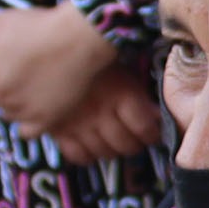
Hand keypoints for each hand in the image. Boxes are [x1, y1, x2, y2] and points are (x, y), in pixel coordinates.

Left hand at [0, 3, 118, 135]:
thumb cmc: (36, 26)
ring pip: (7, 114)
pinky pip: (26, 132)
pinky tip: (35, 105)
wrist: (78, 38)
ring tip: (32, 81)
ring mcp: (23, 112)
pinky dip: (27, 122)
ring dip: (13, 102)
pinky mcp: (45, 120)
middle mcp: (1, 98)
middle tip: (18, 68)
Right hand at [50, 57, 165, 165]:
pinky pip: (78, 155)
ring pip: (103, 152)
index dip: (151, 134)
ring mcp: (78, 123)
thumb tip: (156, 117)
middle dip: (134, 144)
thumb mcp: (122, 70)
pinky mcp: (57, 130)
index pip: (144, 128)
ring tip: (113, 142)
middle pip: (125, 144)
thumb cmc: (94, 59)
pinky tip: (91, 146)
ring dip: (113, 151)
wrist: (52, 52)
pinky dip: (88, 155)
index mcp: (120, 93)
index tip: (152, 133)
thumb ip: (139, 96)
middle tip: (133, 139)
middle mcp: (101, 112)